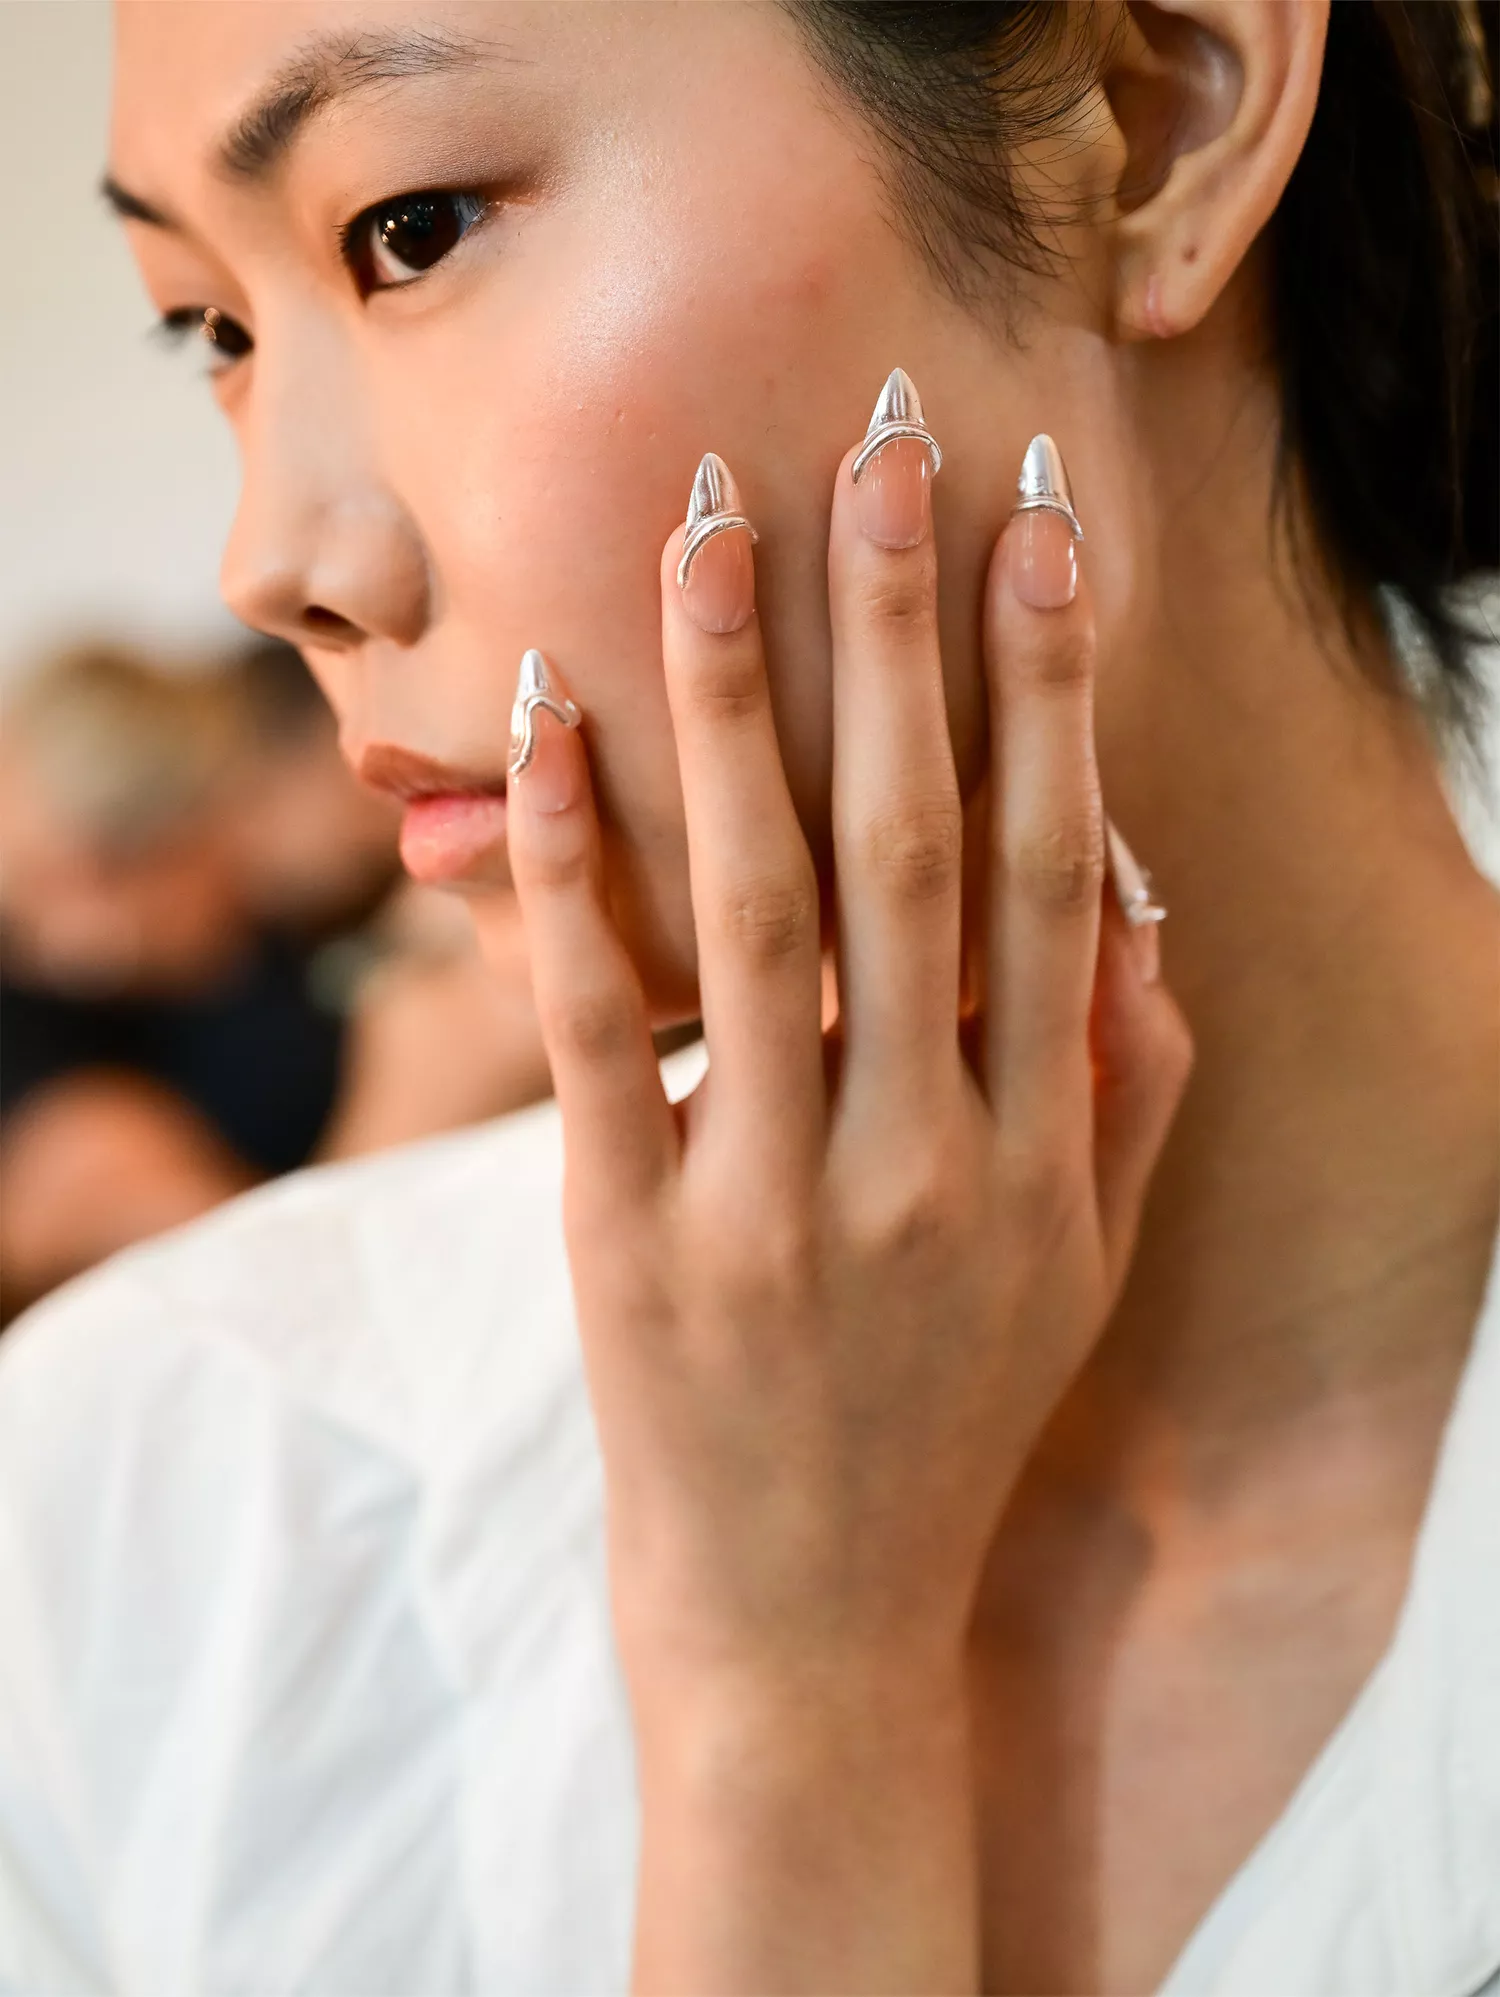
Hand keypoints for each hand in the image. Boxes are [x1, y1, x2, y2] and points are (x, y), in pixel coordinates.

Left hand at [504, 410, 1190, 1991]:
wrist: (807, 1617)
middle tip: (877, 454)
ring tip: (702, 532)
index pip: (1045, 869)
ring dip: (729, 698)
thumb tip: (1125, 883)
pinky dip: (570, 860)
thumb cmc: (948, 1416)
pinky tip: (554, 719)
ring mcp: (767, 1195)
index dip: (1048, 688)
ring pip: (750, 901)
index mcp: (1035, 1149)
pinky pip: (591, 1016)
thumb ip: (1126, 1082)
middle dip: (897, 634)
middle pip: (908, 845)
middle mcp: (917, 1157)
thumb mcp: (1080, 1265)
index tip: (1037, 531)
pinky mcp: (628, 1231)